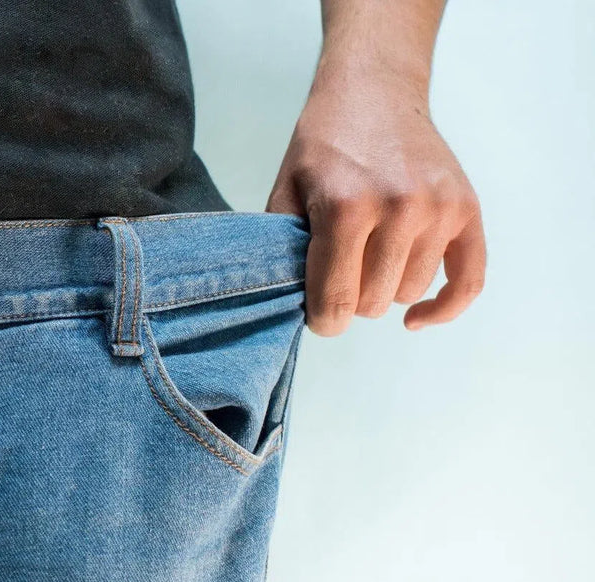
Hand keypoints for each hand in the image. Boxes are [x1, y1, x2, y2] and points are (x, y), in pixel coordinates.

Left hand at [265, 70, 485, 335]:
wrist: (373, 90)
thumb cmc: (323, 145)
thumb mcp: (286, 190)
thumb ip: (284, 248)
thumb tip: (290, 302)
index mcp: (346, 208)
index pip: (335, 302)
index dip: (323, 320)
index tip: (318, 315)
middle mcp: (398, 209)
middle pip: (373, 303)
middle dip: (350, 297)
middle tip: (339, 268)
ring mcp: (437, 208)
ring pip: (409, 293)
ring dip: (387, 288)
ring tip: (369, 254)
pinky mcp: (466, 209)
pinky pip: (468, 281)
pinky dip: (444, 308)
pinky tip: (417, 318)